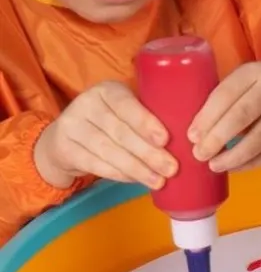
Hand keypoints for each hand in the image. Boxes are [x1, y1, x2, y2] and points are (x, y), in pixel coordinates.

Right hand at [34, 81, 174, 189]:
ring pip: (109, 151)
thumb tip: (185, 139)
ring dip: (137, 168)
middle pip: (120, 132)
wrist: (65, 137)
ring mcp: (71, 126)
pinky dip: (120, 174)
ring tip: (159, 181)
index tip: (165, 140)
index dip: (145, 122)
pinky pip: (96, 165)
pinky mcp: (64, 149)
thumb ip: (148, 116)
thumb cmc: (111, 122)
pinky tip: (137, 180)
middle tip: (172, 168)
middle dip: (148, 153)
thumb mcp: (126, 110)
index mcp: (107, 90)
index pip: (126, 104)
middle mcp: (86, 104)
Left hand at [189, 60, 260, 172]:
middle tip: (199, 154)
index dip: (208, 117)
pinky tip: (236, 167)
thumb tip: (199, 135)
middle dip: (217, 138)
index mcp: (255, 71)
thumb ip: (225, 100)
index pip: (227, 94)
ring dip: (235, 155)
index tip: (192, 137)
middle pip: (243, 115)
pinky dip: (253, 162)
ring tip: (215, 165)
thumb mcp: (245, 80)